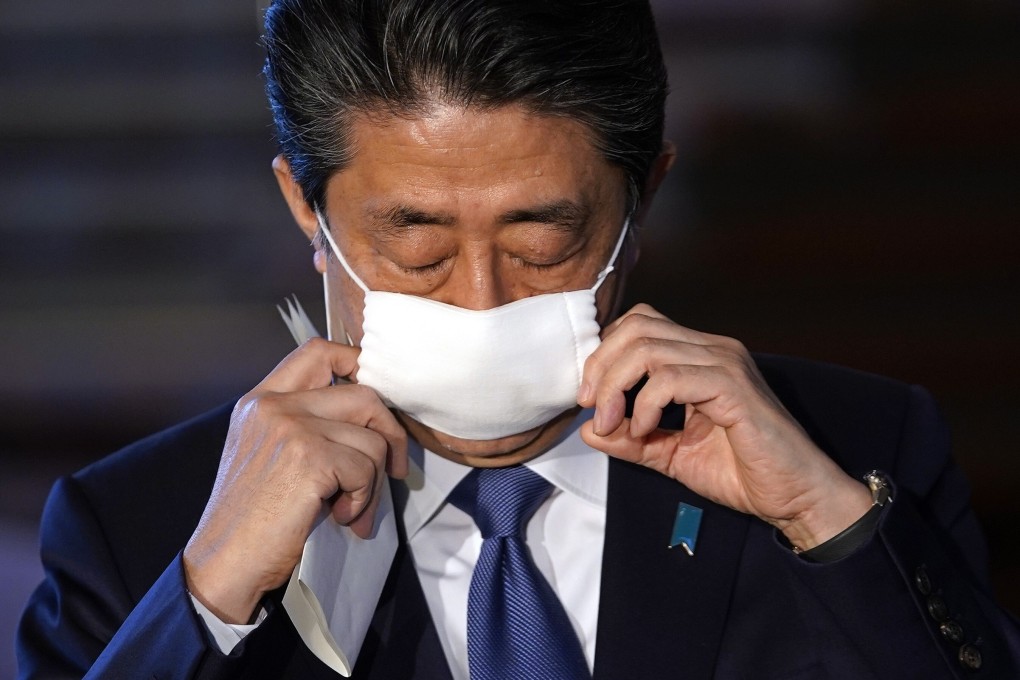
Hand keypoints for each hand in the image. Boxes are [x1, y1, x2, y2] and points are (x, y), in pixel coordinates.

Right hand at [183, 337, 407, 623]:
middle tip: (390, 471)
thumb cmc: (253, 518)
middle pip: (363, 394)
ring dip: (372, 481)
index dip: (358, 364)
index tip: (377, 401)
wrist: (225, 563)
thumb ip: (307, 425)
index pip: (318, 351)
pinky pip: (366, 468)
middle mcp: (273, 406)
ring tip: (349, 508)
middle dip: (389, 435)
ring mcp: (290, 428)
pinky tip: (339, 516)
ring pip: (371, 438)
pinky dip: (363, 499)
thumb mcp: (269, 454)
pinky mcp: (308, 458)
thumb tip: (374, 421)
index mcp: (261, 400)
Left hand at [577, 304, 869, 550]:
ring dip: (616, 387)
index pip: (639, 325)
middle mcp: (712, 349)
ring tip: (613, 424)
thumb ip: (630, 439)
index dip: (605, 355)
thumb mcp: (670, 455)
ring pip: (647, 347)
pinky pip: (671, 378)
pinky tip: (645, 430)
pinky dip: (646, 403)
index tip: (589, 398)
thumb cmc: (742, 472)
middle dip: (602, 366)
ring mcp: (725, 363)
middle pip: (637, 326)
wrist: (795, 497)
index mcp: (699, 356)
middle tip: (591, 408)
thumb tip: (588, 427)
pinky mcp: (733, 387)